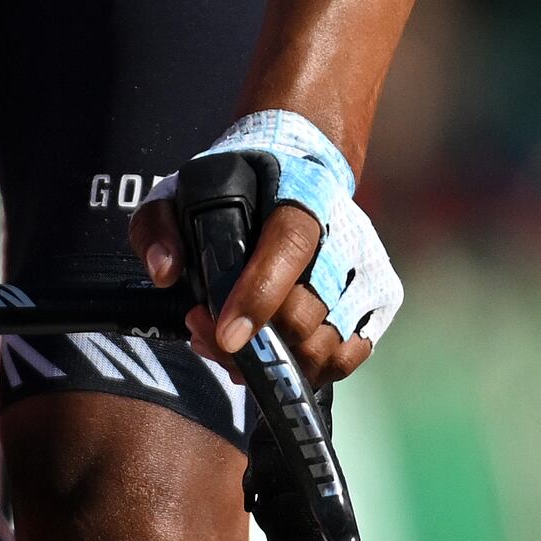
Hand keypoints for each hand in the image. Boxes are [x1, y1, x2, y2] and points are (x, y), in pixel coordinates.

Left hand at [131, 189, 375, 386]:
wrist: (296, 170)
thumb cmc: (234, 190)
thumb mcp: (180, 193)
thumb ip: (159, 228)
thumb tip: (165, 274)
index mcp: (301, 195)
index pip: (290, 247)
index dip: (259, 295)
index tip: (225, 333)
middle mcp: (346, 234)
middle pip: (305, 313)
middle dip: (251, 341)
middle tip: (205, 330)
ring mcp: (369, 270)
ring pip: (326, 345)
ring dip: (274, 363)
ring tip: (233, 345)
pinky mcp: (381, 299)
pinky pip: (347, 357)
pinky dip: (306, 370)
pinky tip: (271, 355)